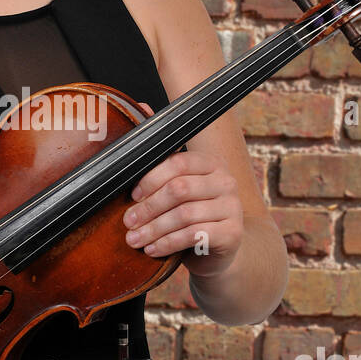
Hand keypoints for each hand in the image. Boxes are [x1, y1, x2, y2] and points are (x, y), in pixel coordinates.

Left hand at [123, 102, 243, 277]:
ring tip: (134, 239)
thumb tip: (140, 106)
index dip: (150, 179)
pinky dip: (168, 243)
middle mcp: (226, 180)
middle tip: (127, 222)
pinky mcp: (233, 233)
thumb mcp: (174, 185)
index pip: (178, 163)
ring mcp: (232, 207)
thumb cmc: (189, 214)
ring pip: (184, 215)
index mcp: (210, 163)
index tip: (131, 196)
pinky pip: (194, 235)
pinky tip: (153, 249)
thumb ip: (159, 153)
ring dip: (153, 229)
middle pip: (179, 189)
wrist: (217, 252)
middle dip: (148, 207)